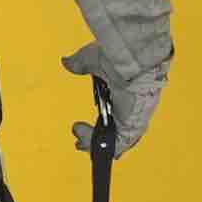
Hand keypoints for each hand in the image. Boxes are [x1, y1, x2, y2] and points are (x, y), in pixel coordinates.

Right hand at [63, 42, 168, 156]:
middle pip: (115, 134)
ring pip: (116, 142)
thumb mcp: (93, 60)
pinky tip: (82, 140)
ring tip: (79, 142)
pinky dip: (98, 144)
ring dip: (94, 143)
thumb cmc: (119, 57)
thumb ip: (80, 64)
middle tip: (79, 143)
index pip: (114, 117)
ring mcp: (134, 120)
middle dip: (95, 140)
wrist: (132, 59)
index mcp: (126, 96)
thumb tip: (67, 62)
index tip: (81, 126)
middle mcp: (132, 110)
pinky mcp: (132, 127)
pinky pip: (117, 144)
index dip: (98, 125)